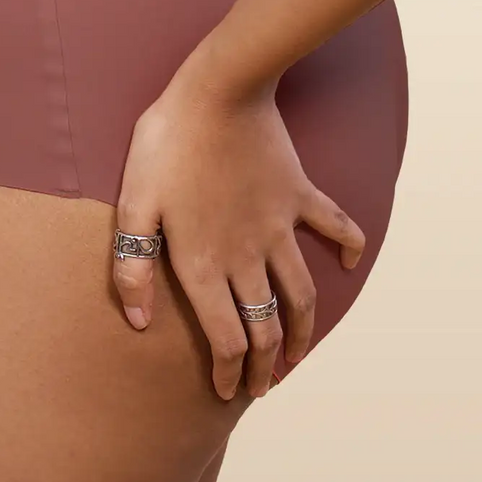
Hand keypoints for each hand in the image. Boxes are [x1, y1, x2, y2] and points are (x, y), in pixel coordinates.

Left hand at [111, 70, 365, 400]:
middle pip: (264, 328)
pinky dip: (347, 245)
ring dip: (302, 331)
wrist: (220, 90)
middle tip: (262, 387)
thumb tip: (138, 322)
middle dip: (264, 368)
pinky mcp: (298, 194)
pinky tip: (348, 262)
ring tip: (297, 356)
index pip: (225, 338)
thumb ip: (133, 266)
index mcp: (204, 263)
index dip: (228, 372)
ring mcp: (278, 226)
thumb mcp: (134, 203)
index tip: (228, 392)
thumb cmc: (168, 142)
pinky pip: (333, 225)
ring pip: (300, 295)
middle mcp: (247, 255)